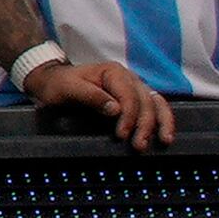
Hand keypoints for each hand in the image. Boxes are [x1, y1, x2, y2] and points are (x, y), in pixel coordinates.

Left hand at [20, 50, 175, 149]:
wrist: (53, 82)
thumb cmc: (59, 84)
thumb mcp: (68, 88)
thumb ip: (91, 96)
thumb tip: (115, 110)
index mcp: (113, 72)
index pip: (129, 96)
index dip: (128, 116)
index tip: (122, 135)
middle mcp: (129, 77)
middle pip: (146, 101)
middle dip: (144, 124)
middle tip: (138, 145)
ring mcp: (135, 87)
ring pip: (156, 103)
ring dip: (161, 122)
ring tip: (163, 140)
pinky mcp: (136, 97)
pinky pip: (156, 107)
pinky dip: (162, 119)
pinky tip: (165, 134)